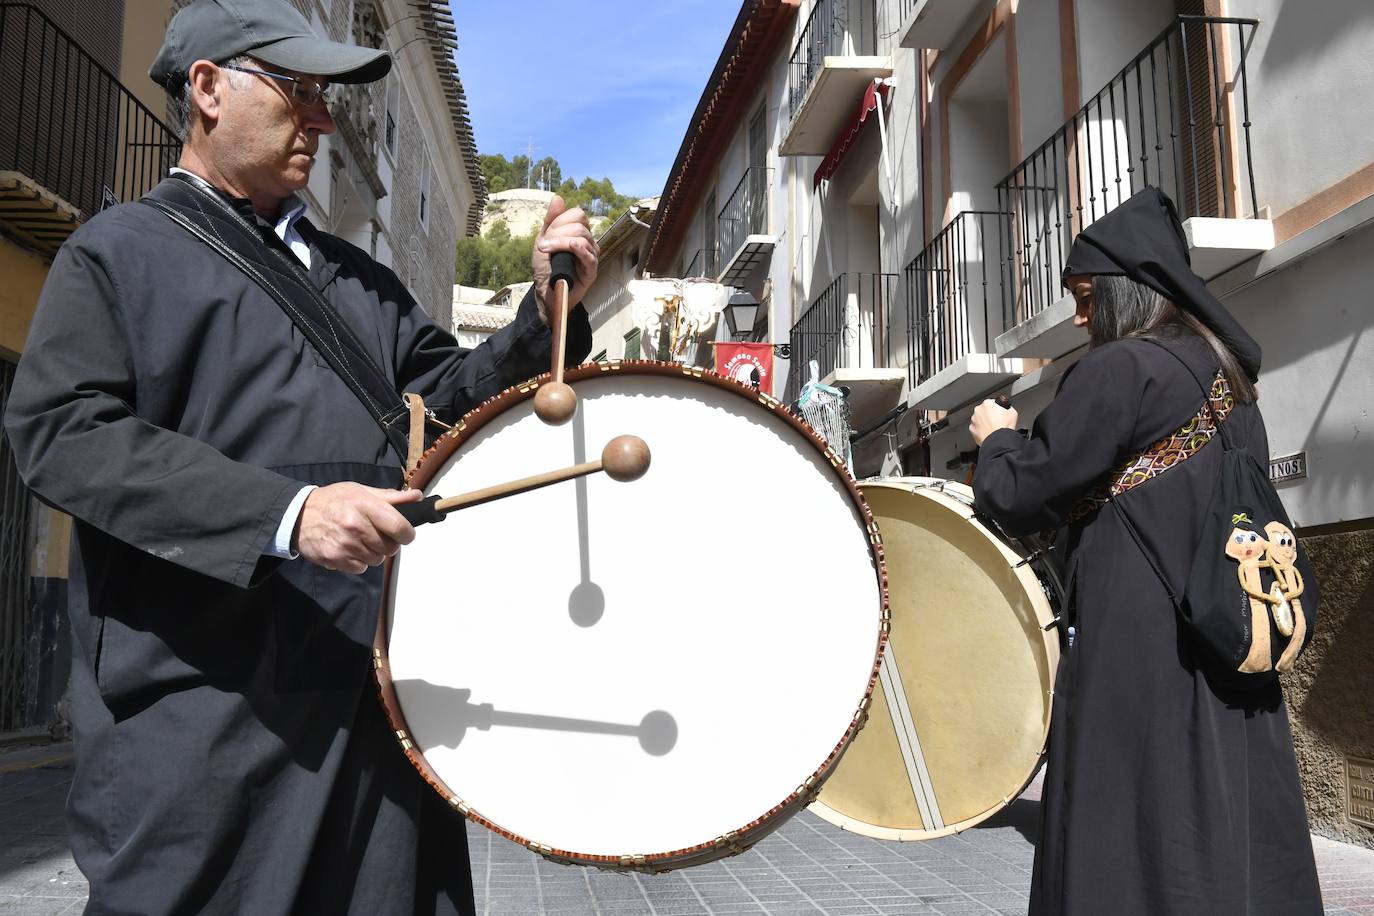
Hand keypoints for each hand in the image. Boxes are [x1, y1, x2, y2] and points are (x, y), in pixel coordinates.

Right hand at [295, 483, 421, 573]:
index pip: (399, 527)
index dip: (408, 534)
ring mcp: (345, 544)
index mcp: (365, 505)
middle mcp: (355, 526)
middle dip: (389, 543)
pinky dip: (359, 561)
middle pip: (390, 548)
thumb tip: (417, 497)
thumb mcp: (360, 491)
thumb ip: (390, 497)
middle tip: (377, 535)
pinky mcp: (335, 559)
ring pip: (377, 560)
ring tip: (361, 540)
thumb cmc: (333, 500)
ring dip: (374, 553)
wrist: (297, 515)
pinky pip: (361, 568)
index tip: (405, 534)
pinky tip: (349, 548)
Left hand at [532, 195, 597, 322]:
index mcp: (577, 233)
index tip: (546, 235)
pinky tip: (568, 249)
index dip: (560, 220)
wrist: (545, 292)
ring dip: (560, 241)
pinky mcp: (591, 270)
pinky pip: (588, 253)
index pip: (577, 214)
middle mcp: (588, 242)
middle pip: (579, 224)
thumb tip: (558, 198)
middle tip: (544, 246)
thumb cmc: (546, 268)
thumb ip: (551, 220)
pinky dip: (577, 248)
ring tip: (547, 251)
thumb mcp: (543, 240)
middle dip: (558, 232)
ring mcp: (591, 256)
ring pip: (582, 237)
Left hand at [969, 399, 1017, 445]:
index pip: (992, 403)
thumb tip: (1006, 408)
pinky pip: (976, 428)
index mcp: (988, 403)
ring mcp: (974, 420)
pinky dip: (981, 430)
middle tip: (997, 422)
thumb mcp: (1012, 412)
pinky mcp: (972, 429)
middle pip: (985, 411)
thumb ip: (1006, 407)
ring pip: (979, 419)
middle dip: (990, 415)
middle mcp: (978, 410)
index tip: (1000, 413)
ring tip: (993, 428)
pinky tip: (988, 432)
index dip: (998, 409)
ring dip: (985, 422)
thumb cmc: (1004, 427)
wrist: (997, 440)